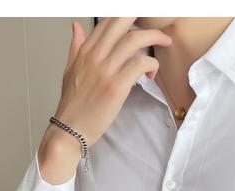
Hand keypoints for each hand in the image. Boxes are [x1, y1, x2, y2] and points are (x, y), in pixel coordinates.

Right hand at [40, 17, 173, 182]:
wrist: (70, 129)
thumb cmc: (73, 105)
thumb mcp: (70, 70)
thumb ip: (76, 46)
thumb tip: (76, 26)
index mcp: (85, 51)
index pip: (107, 20)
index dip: (127, 17)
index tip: (142, 20)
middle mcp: (95, 56)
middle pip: (121, 21)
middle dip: (144, 19)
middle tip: (158, 27)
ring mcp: (106, 70)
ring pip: (135, 40)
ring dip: (154, 38)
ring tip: (164, 43)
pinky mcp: (117, 86)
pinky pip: (140, 64)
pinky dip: (152, 64)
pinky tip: (152, 74)